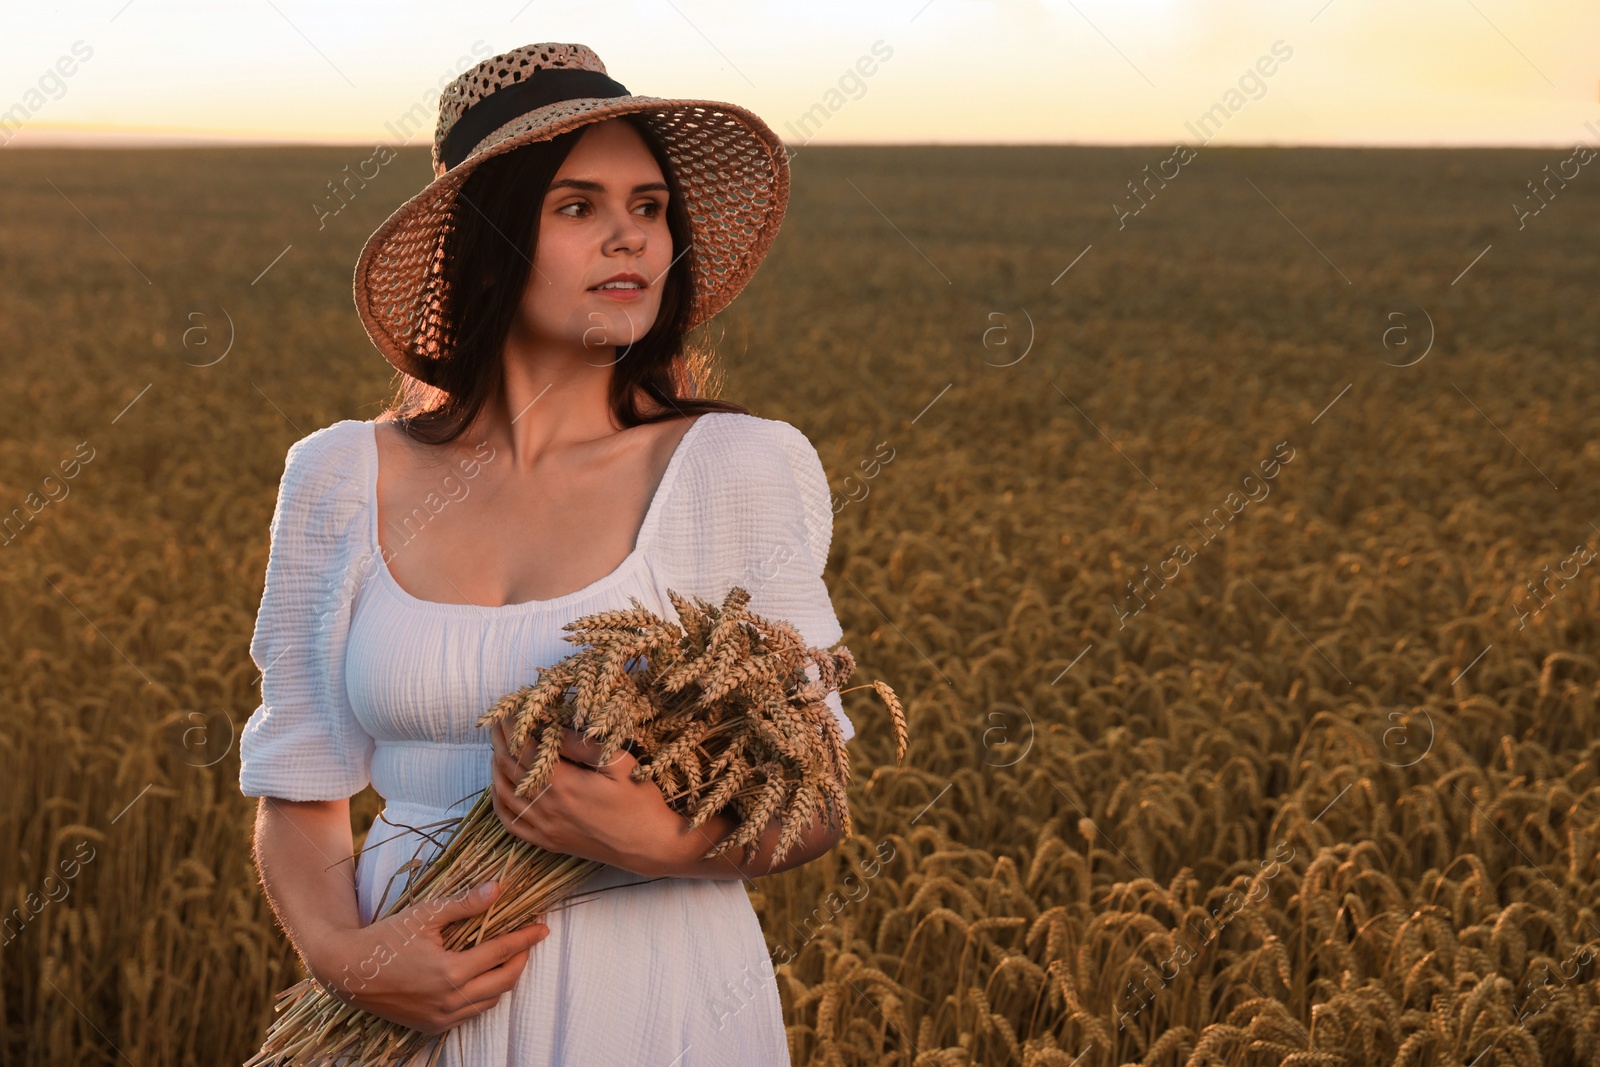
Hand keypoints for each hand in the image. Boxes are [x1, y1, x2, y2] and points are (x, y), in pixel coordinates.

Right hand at [307, 881, 549, 1034]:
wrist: (347, 970)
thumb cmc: (385, 937)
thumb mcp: (425, 915)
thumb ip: (465, 904)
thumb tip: (498, 888)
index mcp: (450, 972)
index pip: (501, 953)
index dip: (525, 939)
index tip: (542, 927)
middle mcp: (449, 1000)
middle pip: (504, 982)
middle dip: (521, 960)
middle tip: (527, 941)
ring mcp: (441, 1018)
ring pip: (489, 1001)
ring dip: (504, 979)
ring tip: (507, 957)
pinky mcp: (431, 1027)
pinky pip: (470, 1014)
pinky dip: (483, 996)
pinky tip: (481, 978)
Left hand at [488, 720, 701, 876]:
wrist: (649, 845)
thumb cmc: (640, 801)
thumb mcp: (619, 763)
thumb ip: (582, 746)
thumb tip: (553, 728)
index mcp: (562, 784)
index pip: (523, 750)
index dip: (511, 729)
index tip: (507, 711)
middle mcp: (546, 807)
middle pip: (509, 770)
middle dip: (499, 743)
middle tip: (497, 724)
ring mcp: (544, 828)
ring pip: (504, 795)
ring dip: (496, 769)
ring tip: (498, 750)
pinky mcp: (548, 842)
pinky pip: (511, 823)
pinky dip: (499, 803)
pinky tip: (501, 789)